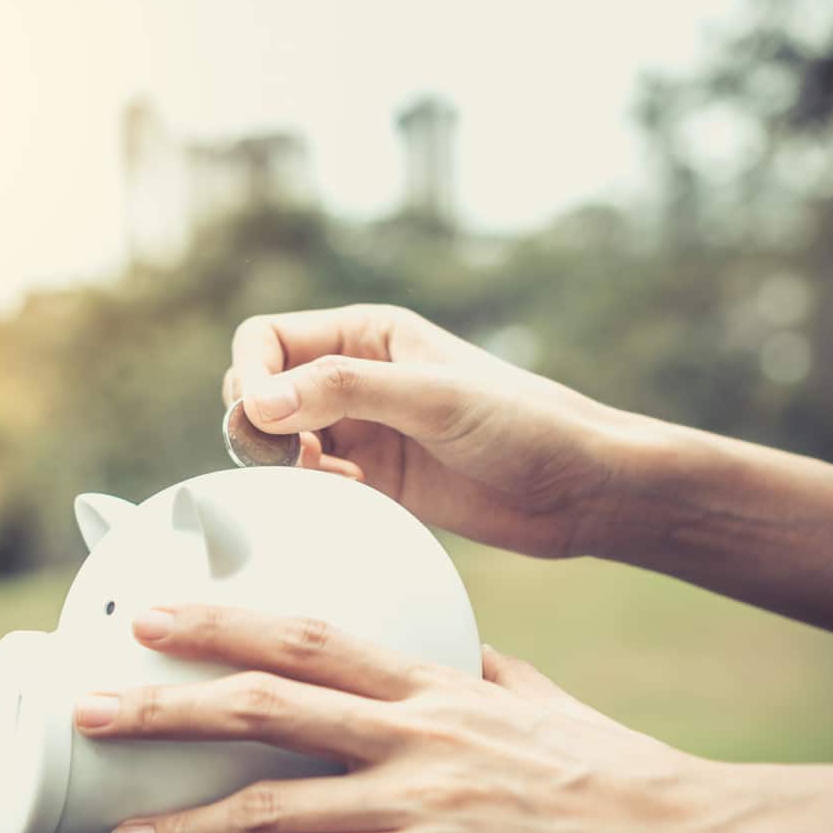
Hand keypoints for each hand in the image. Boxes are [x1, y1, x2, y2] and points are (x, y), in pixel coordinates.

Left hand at [74, 604, 734, 832]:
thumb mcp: (531, 695)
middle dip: (166, 707)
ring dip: (189, 824)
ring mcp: (420, 799)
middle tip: (95, 706)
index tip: (153, 617)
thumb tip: (446, 650)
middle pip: (265, 705)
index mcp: (429, 682)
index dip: (221, 621)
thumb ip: (474, 668)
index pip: (305, 636)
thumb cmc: (607, 763)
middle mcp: (412, 730)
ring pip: (273, 804)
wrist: (679, 831)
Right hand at [223, 304, 639, 557]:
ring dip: (284, 463)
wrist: (582, 490)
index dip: (250, 377)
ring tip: (332, 479)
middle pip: (261, 391)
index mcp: (367, 333)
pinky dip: (310, 494)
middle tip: (298, 457)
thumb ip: (343, 391)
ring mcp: (362, 431)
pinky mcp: (374, 483)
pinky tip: (351, 499)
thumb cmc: (525, 424)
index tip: (265, 421)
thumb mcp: (433, 398)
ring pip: (280, 442)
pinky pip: (311, 484)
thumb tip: (257, 403)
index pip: (266, 340)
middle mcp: (355, 377)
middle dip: (260, 424)